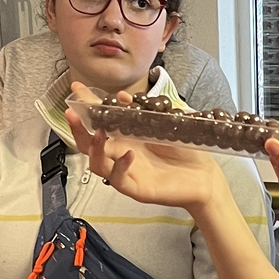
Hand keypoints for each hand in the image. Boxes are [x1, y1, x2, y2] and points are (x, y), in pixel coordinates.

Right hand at [65, 82, 223, 213]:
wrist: (206, 178)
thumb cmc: (186, 151)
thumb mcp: (165, 124)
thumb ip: (144, 111)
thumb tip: (122, 96)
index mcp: (126, 138)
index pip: (100, 121)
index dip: (87, 106)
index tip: (76, 89)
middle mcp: (121, 155)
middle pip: (89, 144)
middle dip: (78, 128)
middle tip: (72, 112)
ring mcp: (127, 172)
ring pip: (98, 164)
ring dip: (94, 148)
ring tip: (98, 133)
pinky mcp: (136, 188)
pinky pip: (119, 179)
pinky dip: (120, 166)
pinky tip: (128, 154)